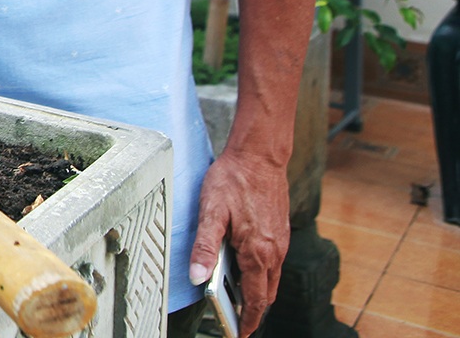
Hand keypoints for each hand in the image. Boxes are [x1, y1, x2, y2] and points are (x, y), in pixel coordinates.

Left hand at [190, 144, 290, 334]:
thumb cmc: (233, 180)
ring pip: (270, 278)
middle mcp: (274, 251)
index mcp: (257, 252)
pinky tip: (244, 267)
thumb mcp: (210, 212)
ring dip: (257, 292)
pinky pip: (272, 262)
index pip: (256, 299)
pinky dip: (261, 274)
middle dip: (253, 310)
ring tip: (237, 299)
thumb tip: (196, 277)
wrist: (259, 156)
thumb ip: (204, 247)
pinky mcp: (280, 232)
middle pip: (266, 293)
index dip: (248, 320)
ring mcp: (280, 242)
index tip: (240, 333)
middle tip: (236, 321)